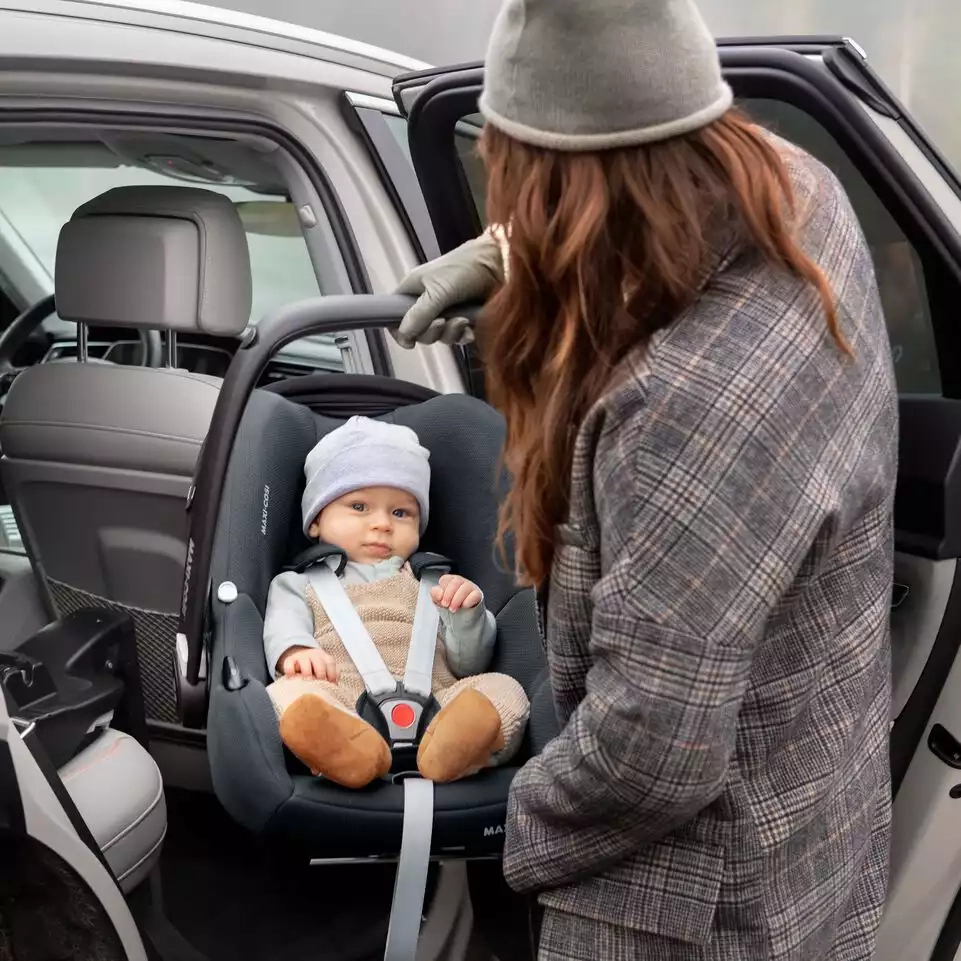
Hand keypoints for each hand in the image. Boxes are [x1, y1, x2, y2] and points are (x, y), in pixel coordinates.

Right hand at [281, 646, 339, 682]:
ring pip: (304, 662)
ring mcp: (301, 657)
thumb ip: (330, 676)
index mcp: (324, 657)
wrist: (299, 658)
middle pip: (318, 662)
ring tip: (307, 681)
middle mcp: (313, 655)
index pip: (330, 662)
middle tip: (319, 683)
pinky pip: (289, 664)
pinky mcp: (289, 660)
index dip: (332, 673)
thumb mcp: (324, 669)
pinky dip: (290, 671)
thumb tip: (334, 686)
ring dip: (307, 672)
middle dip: (320, 673)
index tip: (331, 683)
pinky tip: (292, 679)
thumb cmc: (315, 669)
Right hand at [392, 232, 504, 348]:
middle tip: (442, 322)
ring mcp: (446, 311)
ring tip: (462, 320)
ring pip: (439, 337)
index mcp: (414, 289)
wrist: (499, 264)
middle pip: (418, 331)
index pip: (395, 314)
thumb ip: (419, 314)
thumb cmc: (465, 268)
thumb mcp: (437, 291)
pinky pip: (457, 337)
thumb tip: (403, 333)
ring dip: (450, 333)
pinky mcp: (464, 318)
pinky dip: (463, 335)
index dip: (399, 330)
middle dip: (431, 332)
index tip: (409, 341)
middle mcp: (427, 301)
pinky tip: (470, 326)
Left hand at [431, 575, 481, 613]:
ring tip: (453, 609)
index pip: (445, 579)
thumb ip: (436, 595)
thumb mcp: (440, 600)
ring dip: (457, 600)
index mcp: (450, 580)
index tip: (441, 601)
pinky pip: (475, 595)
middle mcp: (460, 581)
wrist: (463, 615)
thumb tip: (439, 593)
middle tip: (446, 605)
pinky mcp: (477, 595)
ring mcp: (470, 587)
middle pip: (455, 582)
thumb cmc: (451, 604)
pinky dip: (468, 601)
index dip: (442, 591)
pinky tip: (464, 606)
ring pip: (465, 588)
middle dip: (449, 595)